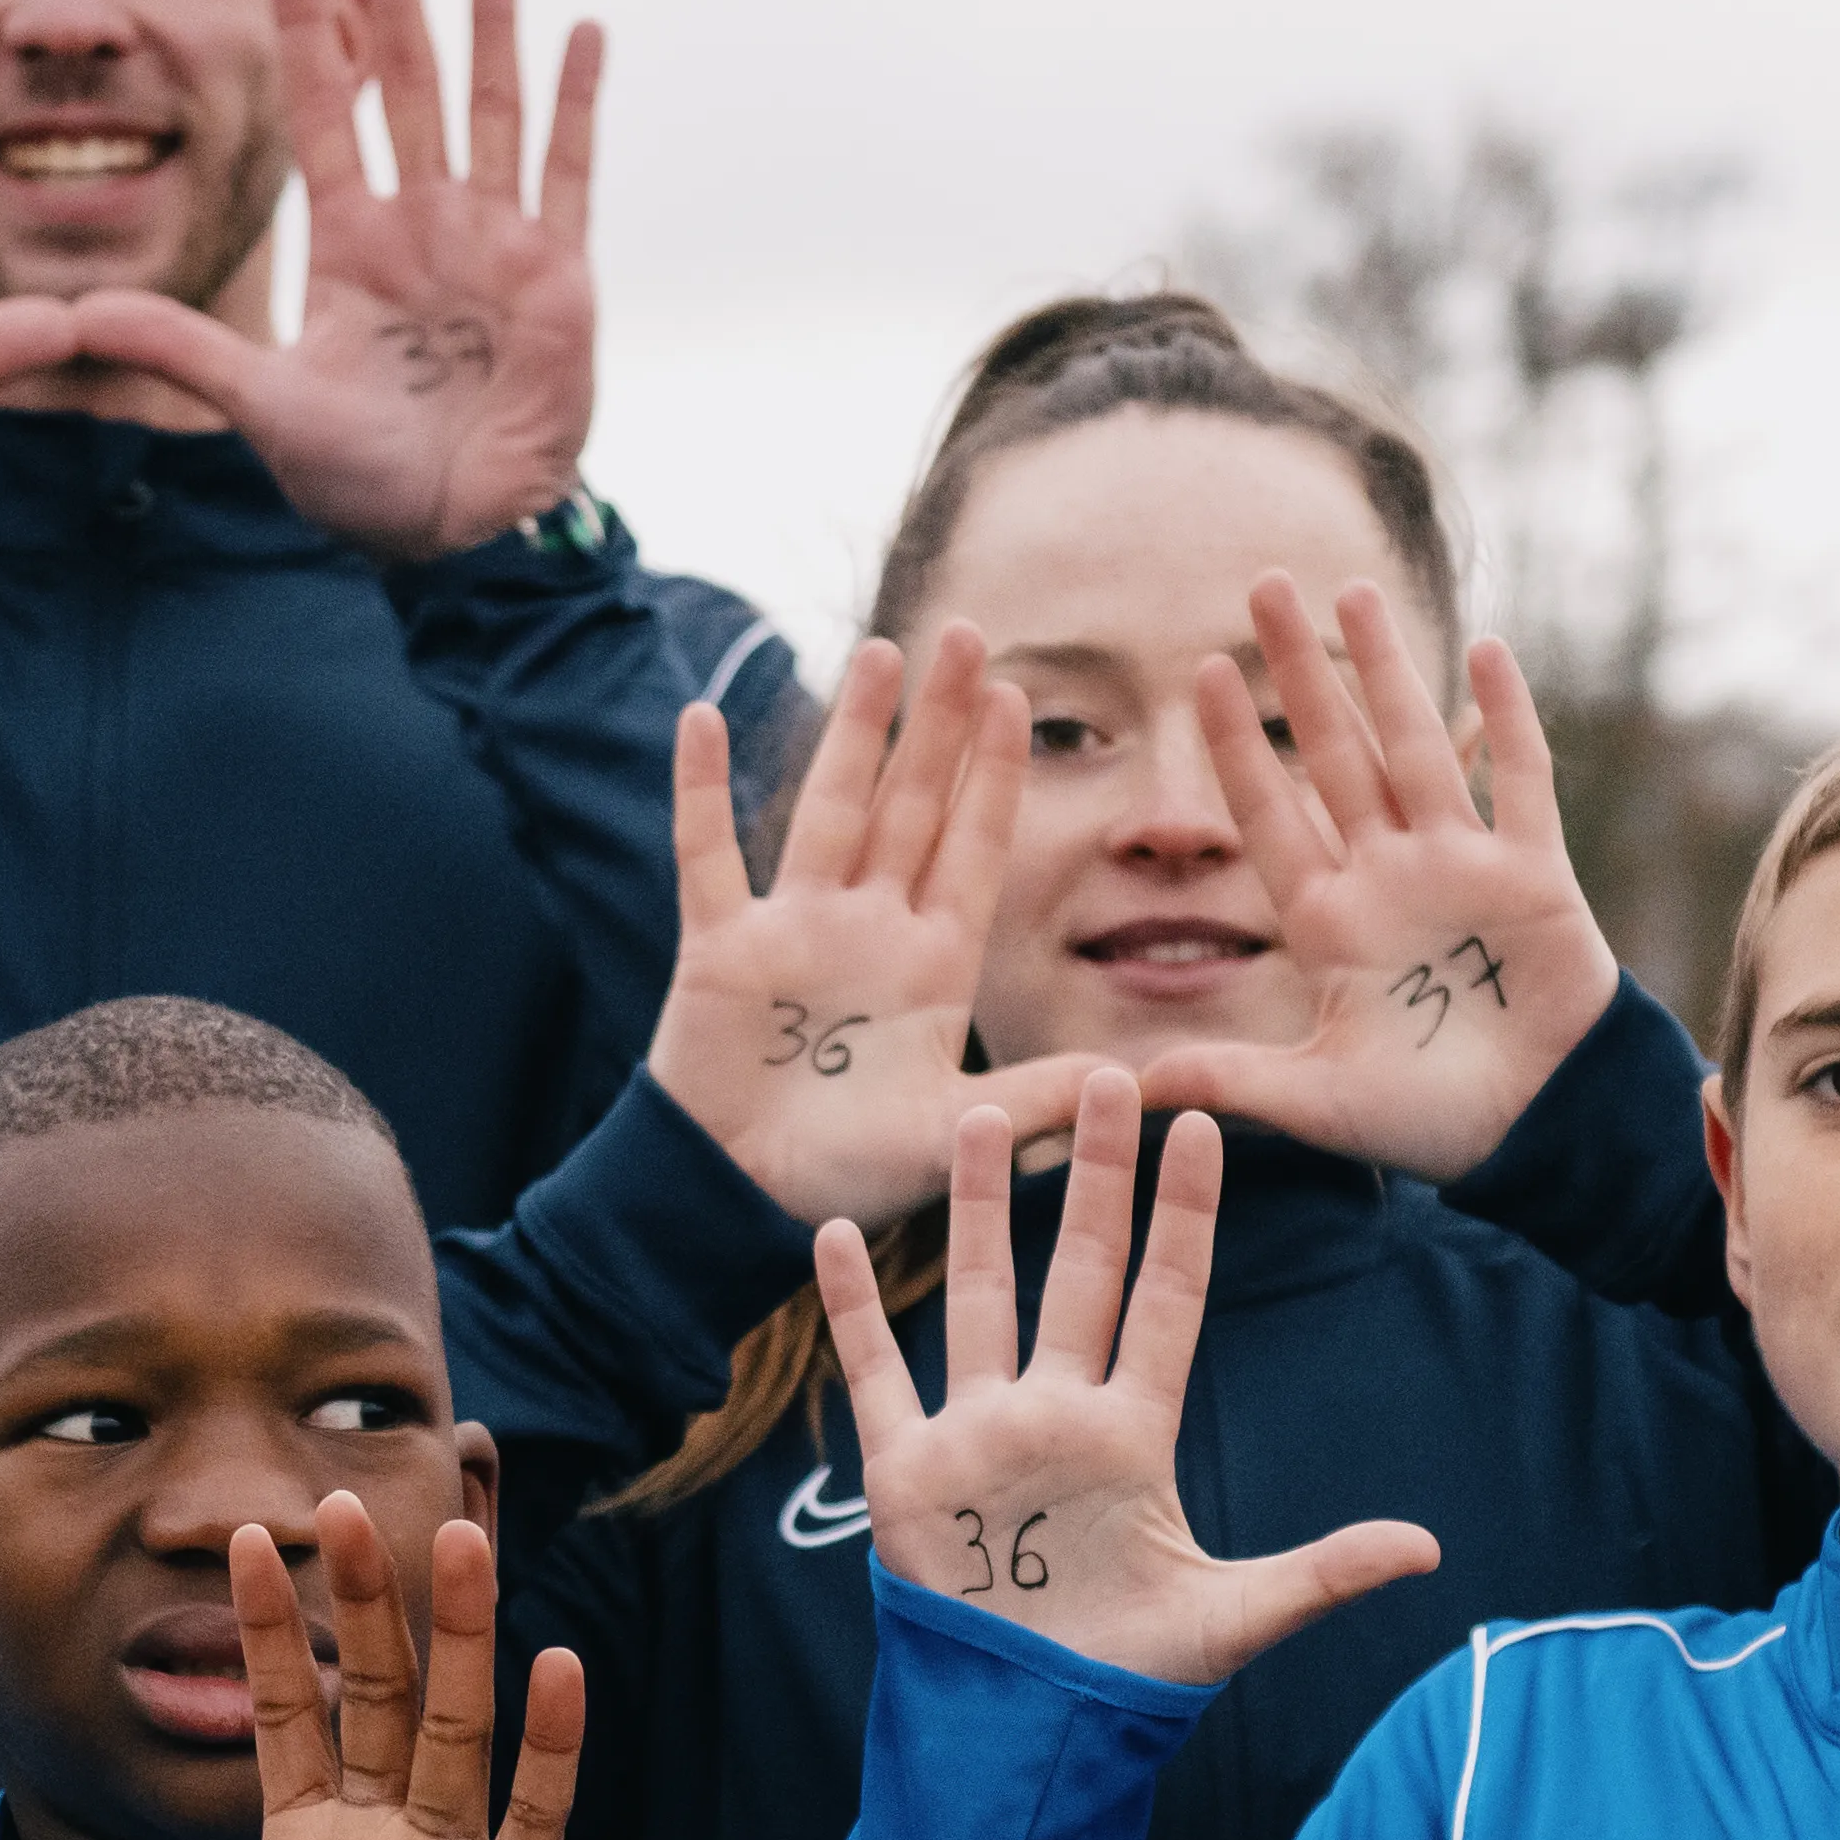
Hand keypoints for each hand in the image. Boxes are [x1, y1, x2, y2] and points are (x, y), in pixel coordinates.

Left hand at [27, 1501, 574, 1839]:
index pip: (285, 1719)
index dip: (267, 1636)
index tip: (246, 1543)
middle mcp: (383, 1835)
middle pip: (374, 1695)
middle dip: (361, 1604)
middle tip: (342, 1503)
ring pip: (456, 1728)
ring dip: (462, 1637)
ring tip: (463, 1541)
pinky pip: (534, 1815)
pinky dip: (550, 1746)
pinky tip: (557, 1669)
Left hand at [60, 0, 595, 555]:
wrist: (454, 532)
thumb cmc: (359, 478)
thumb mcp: (262, 407)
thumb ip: (182, 350)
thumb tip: (78, 314)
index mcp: (350, 241)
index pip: (322, 111)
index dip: (309, 33)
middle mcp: (422, 222)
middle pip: (408, 82)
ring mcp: (493, 240)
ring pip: (488, 103)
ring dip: (491, 18)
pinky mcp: (558, 273)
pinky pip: (567, 170)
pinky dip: (575, 101)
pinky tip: (580, 28)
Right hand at [637, 629, 1058, 1233]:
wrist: (743, 1204)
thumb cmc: (850, 1178)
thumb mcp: (958, 1134)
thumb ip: (1040, 1102)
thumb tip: (1139, 1086)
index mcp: (932, 966)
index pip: (974, 848)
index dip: (995, 776)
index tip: (1021, 700)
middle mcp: (869, 930)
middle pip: (912, 805)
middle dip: (940, 724)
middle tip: (969, 635)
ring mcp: (794, 930)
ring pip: (831, 808)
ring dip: (853, 732)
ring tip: (880, 650)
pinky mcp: (722, 947)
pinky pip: (708, 854)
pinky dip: (701, 790)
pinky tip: (703, 716)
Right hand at [816, 1068, 1436, 1687]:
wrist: (1031, 1733)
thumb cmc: (1129, 1676)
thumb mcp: (1233, 1620)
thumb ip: (1321, 1573)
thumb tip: (1429, 1548)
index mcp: (1133, 1435)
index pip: (1166, 1301)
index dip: (1183, 1218)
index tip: (1202, 1132)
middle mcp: (1056, 1416)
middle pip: (1078, 1272)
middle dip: (1094, 1178)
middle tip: (1110, 1078)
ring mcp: (979, 1436)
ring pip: (978, 1297)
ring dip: (978, 1210)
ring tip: (983, 1117)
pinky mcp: (910, 1474)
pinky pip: (874, 1375)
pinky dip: (850, 1311)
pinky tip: (834, 1236)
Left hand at [1122, 576, 1623, 1181]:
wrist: (1538, 1136)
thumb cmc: (1427, 1123)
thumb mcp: (1317, 1101)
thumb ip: (1233, 1081)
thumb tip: (1133, 1093)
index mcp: (1329, 923)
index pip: (1270, 814)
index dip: (1236, 746)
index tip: (1200, 674)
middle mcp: (1387, 878)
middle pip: (1334, 754)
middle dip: (1300, 673)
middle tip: (1262, 586)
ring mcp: (1459, 868)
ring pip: (1415, 746)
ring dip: (1387, 671)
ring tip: (1352, 592)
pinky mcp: (1533, 875)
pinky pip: (1519, 781)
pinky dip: (1506, 721)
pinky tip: (1487, 650)